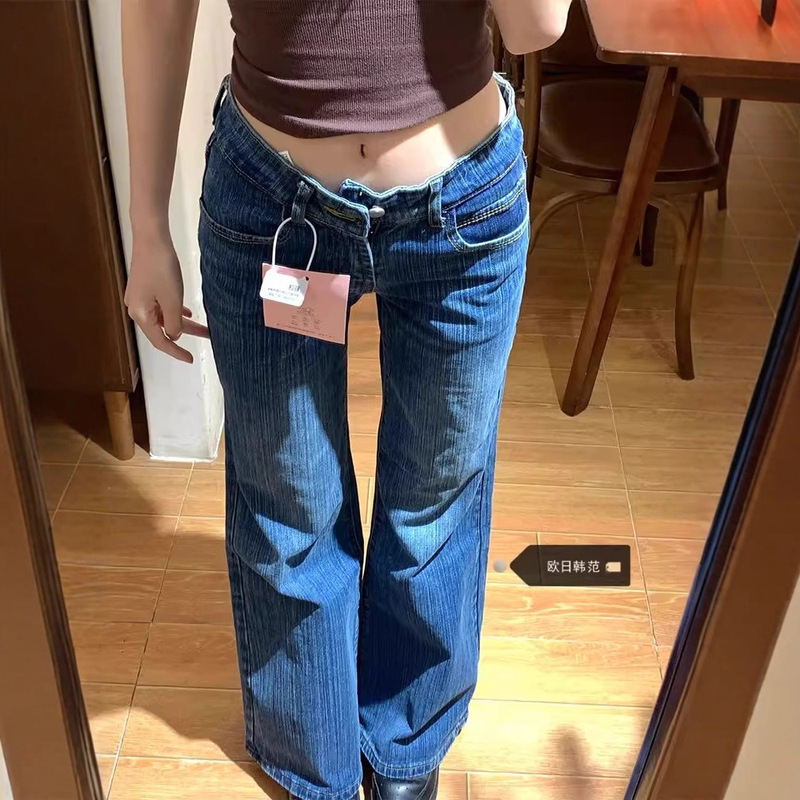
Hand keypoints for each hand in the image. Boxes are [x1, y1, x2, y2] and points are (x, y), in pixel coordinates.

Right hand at [125, 230, 208, 362]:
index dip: (176, 352)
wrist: (151, 238)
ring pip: (164, 317)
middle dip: (185, 335)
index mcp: (141, 314)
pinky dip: (175, 311)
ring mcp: (141, 297)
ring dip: (183, 322)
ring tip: (203, 326)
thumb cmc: (161, 268)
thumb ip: (174, 322)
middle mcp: (137, 308)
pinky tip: (187, 313)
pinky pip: (161, 306)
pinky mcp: (146, 287)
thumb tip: (174, 336)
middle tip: (206, 337)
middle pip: (162, 329)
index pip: (160, 341)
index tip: (191, 359)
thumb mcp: (172, 299)